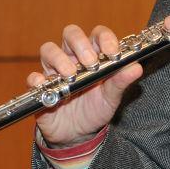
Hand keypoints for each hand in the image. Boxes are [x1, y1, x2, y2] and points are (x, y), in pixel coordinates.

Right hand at [27, 24, 142, 145]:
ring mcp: (54, 70)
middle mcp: (73, 57)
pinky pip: (33, 77)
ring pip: (49, 49)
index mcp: (94, 55)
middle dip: (81, 44)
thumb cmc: (96, 109)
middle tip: (90, 63)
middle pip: (71, 33)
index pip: (98, 34)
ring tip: (71, 75)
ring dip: (60, 59)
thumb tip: (136, 67)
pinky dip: (38, 80)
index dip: (105, 38)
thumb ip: (121, 81)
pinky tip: (49, 88)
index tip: (112, 53)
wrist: (78, 134)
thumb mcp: (112, 97)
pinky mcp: (40, 87)